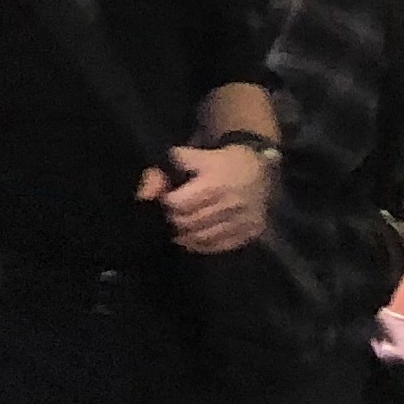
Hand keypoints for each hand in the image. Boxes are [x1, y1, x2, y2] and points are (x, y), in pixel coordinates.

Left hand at [156, 142, 272, 255]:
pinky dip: (203, 246)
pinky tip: (192, 240)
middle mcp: (230, 204)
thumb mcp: (189, 157)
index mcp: (214, 184)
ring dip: (186, 237)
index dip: (167, 203)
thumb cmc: (219, 161)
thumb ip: (162, 173)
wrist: (258, 167)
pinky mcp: (251, 231)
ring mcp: (243, 220)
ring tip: (176, 231)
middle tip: (169, 218)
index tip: (165, 201)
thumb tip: (144, 196)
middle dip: (174, 221)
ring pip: (204, 237)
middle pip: (190, 222)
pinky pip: (222, 245)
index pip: (179, 204)